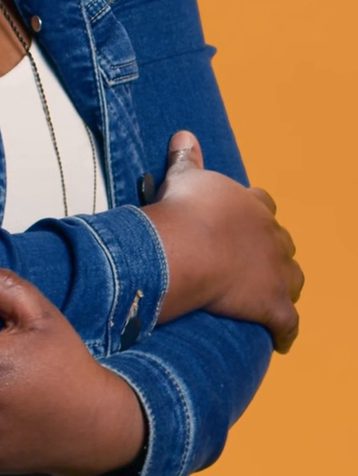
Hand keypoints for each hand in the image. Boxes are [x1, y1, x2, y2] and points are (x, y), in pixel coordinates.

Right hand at [144, 132, 302, 350]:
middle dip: (273, 253)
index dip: (255, 216)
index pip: (262, 206)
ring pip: (292, 280)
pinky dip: (285, 333)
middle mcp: (272, 235)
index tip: (244, 223)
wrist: (187, 249)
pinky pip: (287, 323)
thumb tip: (184, 134)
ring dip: (285, 288)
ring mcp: (276, 271)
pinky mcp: (272, 304)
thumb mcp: (184, 178)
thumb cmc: (183, 211)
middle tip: (256, 264)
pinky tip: (280, 342)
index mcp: (252, 206)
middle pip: (282, 244)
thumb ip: (187, 157)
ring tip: (274, 299)